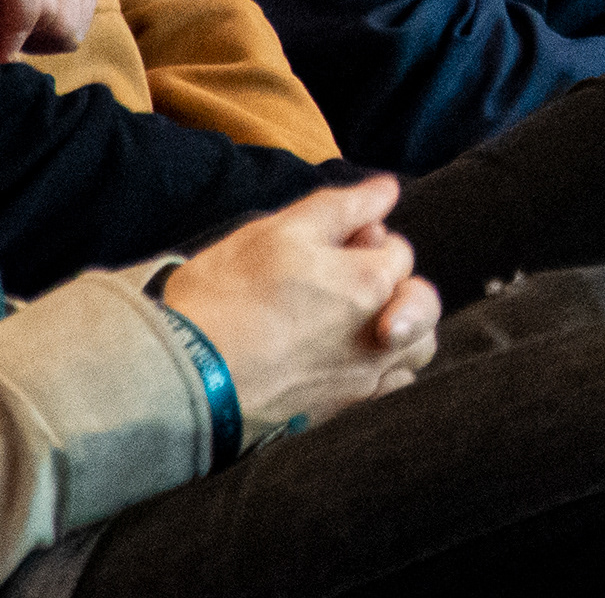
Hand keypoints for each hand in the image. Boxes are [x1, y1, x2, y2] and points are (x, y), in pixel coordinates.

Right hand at [161, 176, 440, 432]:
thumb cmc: (225, 299)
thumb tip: (387, 190)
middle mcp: (379, 336)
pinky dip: (382, 374)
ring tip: (353, 321)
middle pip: (422, 303)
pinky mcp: (341, 415)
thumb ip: (342, 207)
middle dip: (396, 285)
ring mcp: (363, 381)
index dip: (367, 239)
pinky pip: (389, 392)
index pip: (398, 251)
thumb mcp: (277, 232)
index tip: (332, 244)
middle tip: (344, 282)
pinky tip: (345, 360)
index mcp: (370, 284)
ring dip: (400, 331)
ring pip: (414, 352)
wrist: (183, 381)